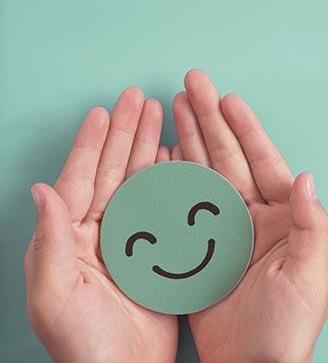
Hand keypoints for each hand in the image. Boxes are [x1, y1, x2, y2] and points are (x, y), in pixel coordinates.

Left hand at [24, 88, 177, 361]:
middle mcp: (99, 234)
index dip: (92, 143)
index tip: (104, 111)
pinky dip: (169, 180)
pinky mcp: (156, 254)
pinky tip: (175, 160)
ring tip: (159, 118)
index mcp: (71, 239)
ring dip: (147, 149)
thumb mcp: (54, 295)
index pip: (80, 179)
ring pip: (139, 183)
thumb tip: (41, 189)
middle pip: (112, 171)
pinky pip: (163, 207)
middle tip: (139, 100)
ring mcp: (130, 241)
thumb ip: (50, 241)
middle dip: (125, 134)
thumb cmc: (82, 344)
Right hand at [171, 70, 327, 362]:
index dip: (245, 129)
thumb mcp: (310, 276)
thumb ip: (313, 225)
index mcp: (283, 219)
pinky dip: (172, 180)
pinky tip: (162, 156)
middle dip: (210, 121)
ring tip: (175, 108)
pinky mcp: (199, 251)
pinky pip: (183, 206)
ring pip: (204, 175)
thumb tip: (307, 176)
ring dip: (190, 141)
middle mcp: (254, 219)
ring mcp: (224, 233)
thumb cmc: (287, 328)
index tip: (228, 97)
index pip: (263, 162)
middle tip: (192, 84)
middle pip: (228, 159)